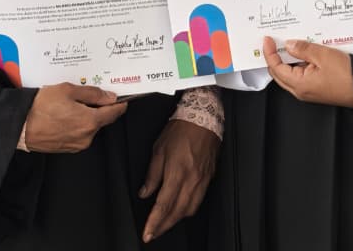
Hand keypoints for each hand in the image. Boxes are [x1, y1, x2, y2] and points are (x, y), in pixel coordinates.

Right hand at [21, 83, 127, 153]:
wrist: (21, 126)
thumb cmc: (42, 106)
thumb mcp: (68, 90)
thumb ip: (92, 93)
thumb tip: (110, 96)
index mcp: (90, 121)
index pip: (114, 112)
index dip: (120, 103)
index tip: (122, 98)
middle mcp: (87, 136)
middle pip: (102, 119)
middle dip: (98, 108)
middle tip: (85, 96)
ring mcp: (78, 144)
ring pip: (90, 127)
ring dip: (85, 116)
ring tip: (68, 105)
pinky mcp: (68, 148)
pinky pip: (79, 134)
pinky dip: (76, 125)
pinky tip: (64, 116)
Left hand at [139, 119, 219, 242]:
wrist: (203, 119)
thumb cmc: (180, 130)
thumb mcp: (158, 149)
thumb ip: (152, 174)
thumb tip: (144, 193)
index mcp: (177, 172)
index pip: (164, 204)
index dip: (154, 222)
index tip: (147, 233)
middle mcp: (191, 180)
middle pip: (177, 212)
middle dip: (164, 227)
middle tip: (153, 233)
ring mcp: (202, 181)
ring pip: (189, 210)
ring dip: (176, 220)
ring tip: (163, 224)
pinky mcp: (208, 179)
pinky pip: (198, 201)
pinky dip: (187, 210)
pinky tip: (179, 211)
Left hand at [263, 36, 352, 106]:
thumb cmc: (347, 77)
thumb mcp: (323, 55)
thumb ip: (303, 49)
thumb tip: (289, 45)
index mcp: (299, 84)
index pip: (275, 67)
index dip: (269, 52)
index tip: (267, 40)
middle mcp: (301, 91)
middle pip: (279, 73)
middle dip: (274, 57)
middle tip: (273, 42)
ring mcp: (309, 91)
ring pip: (290, 74)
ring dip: (288, 60)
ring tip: (290, 44)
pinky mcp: (317, 89)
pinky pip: (302, 75)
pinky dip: (299, 64)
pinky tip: (304, 53)